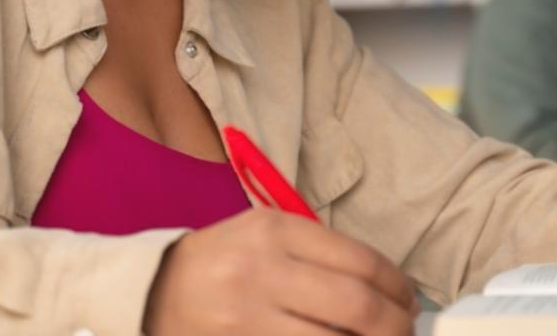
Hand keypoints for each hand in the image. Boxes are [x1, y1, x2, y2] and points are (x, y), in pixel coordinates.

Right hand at [144, 208, 419, 334]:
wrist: (147, 291)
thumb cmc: (220, 263)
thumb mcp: (263, 235)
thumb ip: (319, 254)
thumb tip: (386, 291)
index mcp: (273, 232)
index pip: (360, 262)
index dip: (398, 288)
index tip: (408, 302)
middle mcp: (260, 272)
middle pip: (356, 307)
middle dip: (395, 327)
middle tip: (405, 332)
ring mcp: (244, 319)